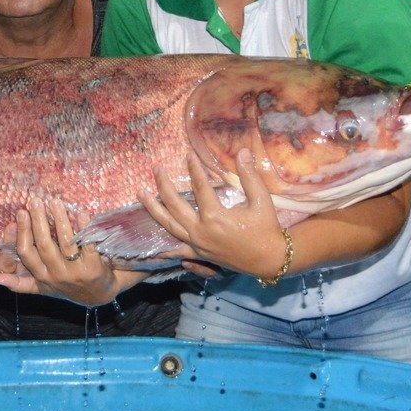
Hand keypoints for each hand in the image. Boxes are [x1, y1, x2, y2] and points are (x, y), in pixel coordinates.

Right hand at [0, 199, 146, 306]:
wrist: (100, 296)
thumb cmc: (68, 286)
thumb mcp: (43, 288)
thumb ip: (21, 283)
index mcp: (42, 277)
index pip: (27, 253)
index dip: (23, 232)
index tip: (21, 212)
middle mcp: (57, 275)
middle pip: (44, 244)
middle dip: (38, 220)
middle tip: (35, 200)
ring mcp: (76, 272)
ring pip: (65, 242)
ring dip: (60, 219)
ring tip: (55, 202)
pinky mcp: (95, 268)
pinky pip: (88, 245)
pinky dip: (84, 228)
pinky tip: (81, 213)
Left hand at [140, 148, 287, 279]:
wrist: (270, 259)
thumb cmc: (266, 229)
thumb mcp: (261, 201)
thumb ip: (249, 176)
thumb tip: (243, 151)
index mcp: (215, 217)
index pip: (199, 187)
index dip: (194, 169)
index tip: (187, 154)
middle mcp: (201, 231)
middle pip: (174, 204)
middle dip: (163, 185)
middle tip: (155, 168)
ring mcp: (197, 244)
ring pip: (168, 224)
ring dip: (153, 208)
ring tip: (141, 193)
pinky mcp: (198, 254)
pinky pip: (175, 250)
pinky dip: (162, 248)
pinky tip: (149, 244)